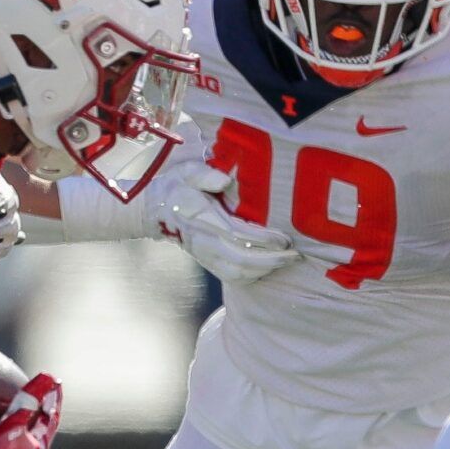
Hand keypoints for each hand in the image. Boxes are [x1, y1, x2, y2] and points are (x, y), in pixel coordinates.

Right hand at [150, 154, 296, 283]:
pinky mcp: (207, 261)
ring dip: (264, 270)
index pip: (236, 235)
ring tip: (287, 261)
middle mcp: (204, 241)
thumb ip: (204, 174)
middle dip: (271, 260)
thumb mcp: (186, 172)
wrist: (154, 210)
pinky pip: (231, 276)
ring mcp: (205, 254)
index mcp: (202, 219)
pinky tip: (268, 268)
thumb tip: (225, 180)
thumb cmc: (176, 187)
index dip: (263, 240)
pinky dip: (252, 276)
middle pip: (241, 259)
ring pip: (237, 272)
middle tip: (295, 254)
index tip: (285, 238)